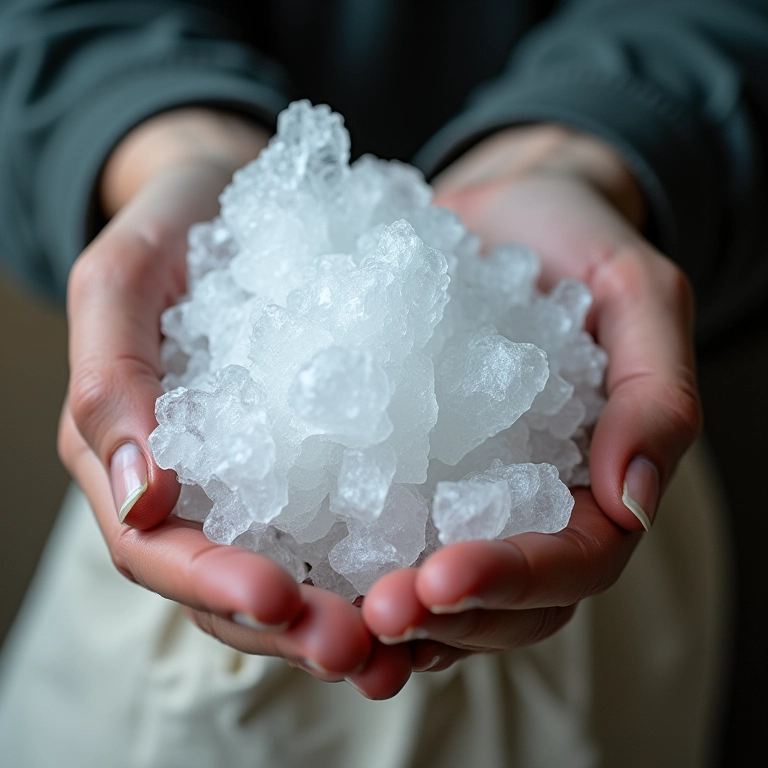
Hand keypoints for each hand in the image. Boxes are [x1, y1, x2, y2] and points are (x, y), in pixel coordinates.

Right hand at [58, 109, 411, 697]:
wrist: (236, 195)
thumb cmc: (175, 225)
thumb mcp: (124, 276)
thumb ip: (112, 375)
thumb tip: (141, 495)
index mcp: (125, 455)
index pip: (154, 545)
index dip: (209, 579)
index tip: (277, 598)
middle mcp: (192, 484)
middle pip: (223, 581)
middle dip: (285, 625)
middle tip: (357, 648)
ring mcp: (255, 474)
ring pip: (283, 569)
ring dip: (336, 612)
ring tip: (400, 636)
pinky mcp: (313, 453)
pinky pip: (336, 516)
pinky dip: (371, 556)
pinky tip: (425, 570)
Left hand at [362, 125, 701, 669]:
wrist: (497, 212)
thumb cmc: (574, 242)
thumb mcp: (634, 293)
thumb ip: (655, 391)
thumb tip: (634, 503)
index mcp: (594, 481)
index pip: (575, 560)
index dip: (515, 580)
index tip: (442, 575)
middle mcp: (525, 504)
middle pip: (503, 601)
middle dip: (443, 618)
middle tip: (373, 610)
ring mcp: (459, 492)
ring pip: (439, 590)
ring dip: (389, 616)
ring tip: (329, 618)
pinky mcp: (400, 463)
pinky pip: (375, 526)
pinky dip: (344, 559)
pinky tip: (292, 560)